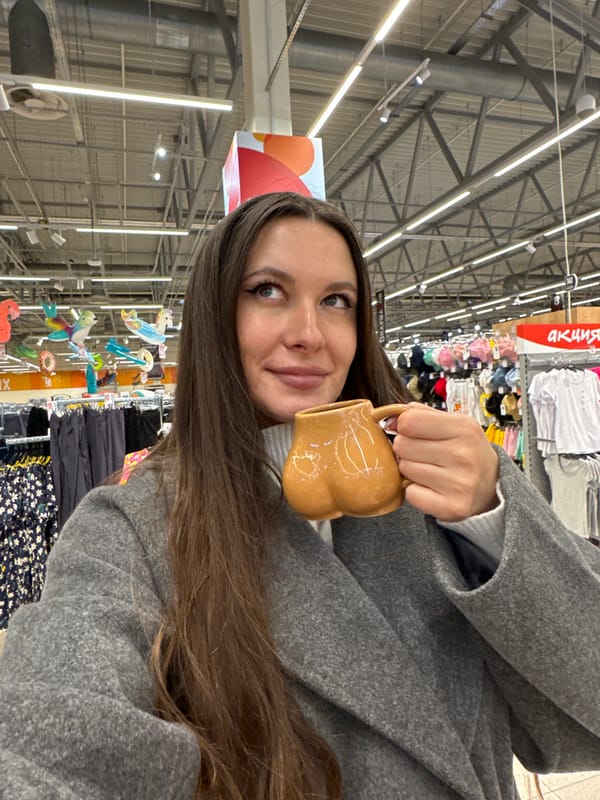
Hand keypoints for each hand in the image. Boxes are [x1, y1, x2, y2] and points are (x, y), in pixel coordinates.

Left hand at [388, 403, 498, 521]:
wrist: (491, 485)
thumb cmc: (467, 452)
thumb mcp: (455, 424)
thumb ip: (423, 415)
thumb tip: (390, 417)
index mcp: (464, 428)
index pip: (410, 421)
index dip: (404, 426)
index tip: (413, 431)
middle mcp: (464, 455)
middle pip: (402, 445)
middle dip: (407, 449)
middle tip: (424, 454)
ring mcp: (459, 483)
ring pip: (405, 469)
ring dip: (411, 470)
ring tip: (430, 470)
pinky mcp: (451, 507)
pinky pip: (410, 493)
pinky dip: (415, 491)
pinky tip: (431, 487)